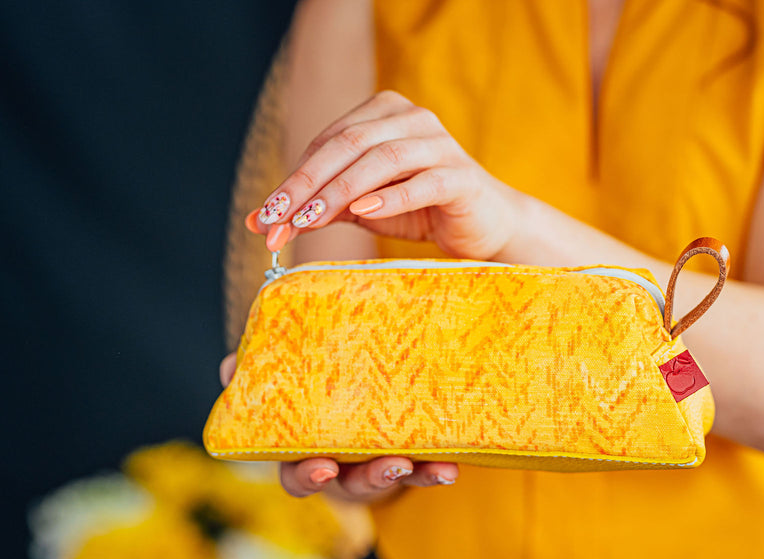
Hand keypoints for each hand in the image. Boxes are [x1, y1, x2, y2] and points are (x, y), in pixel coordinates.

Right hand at [219, 354, 458, 500]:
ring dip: (414, 474)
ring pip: (392, 478)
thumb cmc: (314, 380)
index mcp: (302, 448)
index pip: (295, 471)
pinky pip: (424, 468)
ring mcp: (374, 463)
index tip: (324, 468)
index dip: (307, 474)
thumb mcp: (287, 374)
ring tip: (436, 466)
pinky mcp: (408, 456)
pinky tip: (453, 465)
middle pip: (350, 485)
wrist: (359, 381)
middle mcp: (338, 465)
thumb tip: (231, 368)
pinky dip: (438, 468)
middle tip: (393, 466)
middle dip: (371, 479)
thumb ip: (262, 369)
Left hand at [245, 90, 523, 259]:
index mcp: (385, 113)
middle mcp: (413, 119)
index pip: (328, 142)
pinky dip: (390, 197)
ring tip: (310, 219)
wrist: (486, 226)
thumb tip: (263, 222)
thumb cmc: (423, 210)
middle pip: (348, 144)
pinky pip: (422, 183)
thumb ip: (322, 206)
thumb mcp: (364, 207)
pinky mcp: (462, 177)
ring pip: (381, 160)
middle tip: (277, 219)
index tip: (265, 218)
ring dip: (340, 191)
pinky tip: (363, 212)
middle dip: (307, 185)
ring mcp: (440, 144)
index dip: (294, 179)